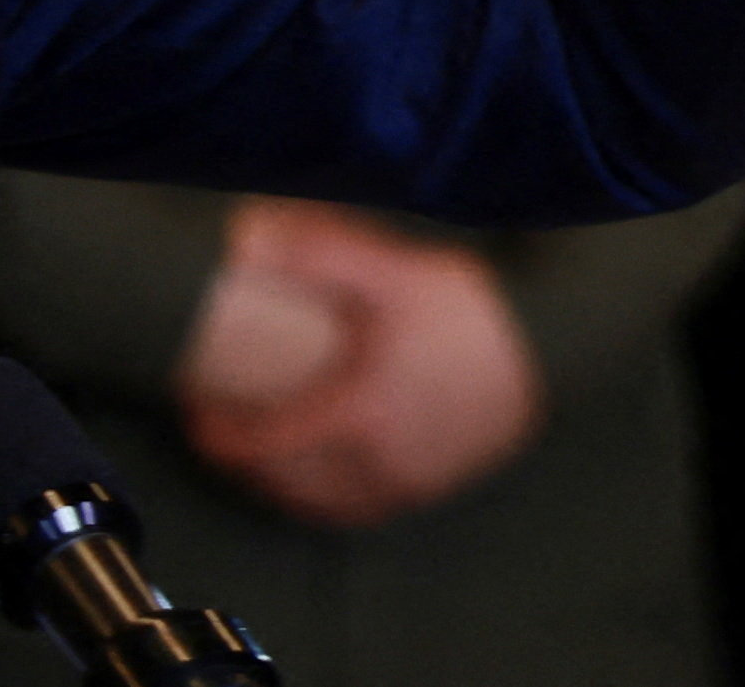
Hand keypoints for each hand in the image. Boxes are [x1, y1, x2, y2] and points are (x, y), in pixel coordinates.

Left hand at [179, 199, 542, 530]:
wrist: (552, 345)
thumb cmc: (471, 311)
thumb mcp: (390, 269)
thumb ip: (317, 251)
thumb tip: (247, 235)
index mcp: (362, 413)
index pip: (271, 442)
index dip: (222, 435)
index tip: (193, 413)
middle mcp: (384, 460)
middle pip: (291, 482)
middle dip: (243, 462)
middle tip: (214, 427)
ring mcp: (413, 478)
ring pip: (327, 503)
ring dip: (282, 486)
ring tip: (255, 453)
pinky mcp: (437, 481)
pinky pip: (366, 508)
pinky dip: (328, 501)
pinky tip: (316, 477)